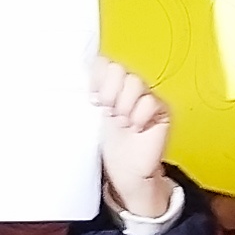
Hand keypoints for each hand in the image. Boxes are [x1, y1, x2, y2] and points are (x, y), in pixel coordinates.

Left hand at [91, 56, 176, 216]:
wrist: (126, 172)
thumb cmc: (108, 145)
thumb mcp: (91, 118)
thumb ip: (89, 96)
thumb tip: (74, 77)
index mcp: (108, 85)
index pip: (103, 63)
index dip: (96, 77)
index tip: (92, 98)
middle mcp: (127, 87)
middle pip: (117, 68)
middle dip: (109, 90)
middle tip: (106, 110)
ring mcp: (146, 96)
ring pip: (135, 82)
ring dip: (124, 103)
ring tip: (121, 121)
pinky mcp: (161, 109)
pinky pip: (150, 101)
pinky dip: (139, 115)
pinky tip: (135, 128)